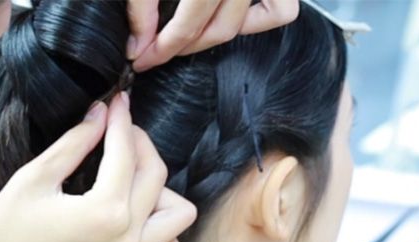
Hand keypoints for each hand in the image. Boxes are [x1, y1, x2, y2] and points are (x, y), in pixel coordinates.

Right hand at [0, 92, 195, 241]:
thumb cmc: (1, 232)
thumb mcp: (33, 178)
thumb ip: (73, 144)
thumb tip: (100, 113)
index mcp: (104, 211)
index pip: (126, 153)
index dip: (121, 120)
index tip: (116, 102)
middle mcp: (127, 239)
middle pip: (156, 176)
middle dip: (139, 145)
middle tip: (117, 133)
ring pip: (178, 216)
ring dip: (161, 191)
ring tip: (129, 182)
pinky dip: (164, 234)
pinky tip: (138, 220)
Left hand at [128, 0, 300, 71]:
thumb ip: (142, 1)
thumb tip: (138, 45)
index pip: (189, 20)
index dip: (162, 45)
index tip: (140, 58)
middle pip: (217, 28)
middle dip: (182, 47)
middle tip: (154, 53)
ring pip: (247, 22)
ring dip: (213, 35)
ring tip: (186, 37)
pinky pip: (281, 10)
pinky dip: (259, 20)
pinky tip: (226, 21)